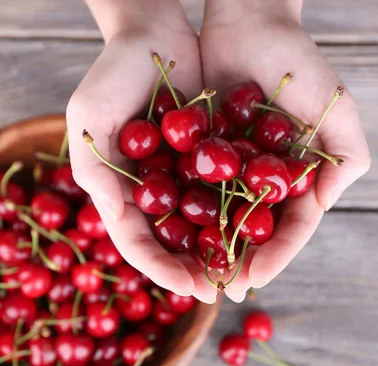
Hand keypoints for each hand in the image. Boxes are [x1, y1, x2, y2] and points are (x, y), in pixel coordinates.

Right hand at [67, 1, 217, 302]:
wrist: (156, 32)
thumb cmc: (112, 71)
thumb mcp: (90, 117)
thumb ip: (96, 171)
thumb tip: (115, 221)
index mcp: (120, 193)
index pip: (138, 244)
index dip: (162, 269)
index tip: (190, 287)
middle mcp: (151, 195)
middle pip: (172, 245)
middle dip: (195, 270)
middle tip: (222, 290)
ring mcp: (180, 181)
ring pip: (201, 228)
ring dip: (220, 252)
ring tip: (243, 273)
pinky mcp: (209, 163)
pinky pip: (224, 195)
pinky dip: (237, 215)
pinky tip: (257, 231)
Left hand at [200, 0, 370, 301]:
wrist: (246, 22)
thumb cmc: (296, 60)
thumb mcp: (334, 105)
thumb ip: (347, 157)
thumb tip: (325, 206)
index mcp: (300, 179)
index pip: (292, 229)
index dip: (276, 258)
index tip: (254, 281)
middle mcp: (267, 183)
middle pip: (255, 235)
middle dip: (239, 265)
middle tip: (220, 291)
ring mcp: (234, 173)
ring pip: (222, 223)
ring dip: (210, 252)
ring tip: (194, 277)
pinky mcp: (203, 158)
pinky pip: (193, 194)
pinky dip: (184, 218)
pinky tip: (170, 239)